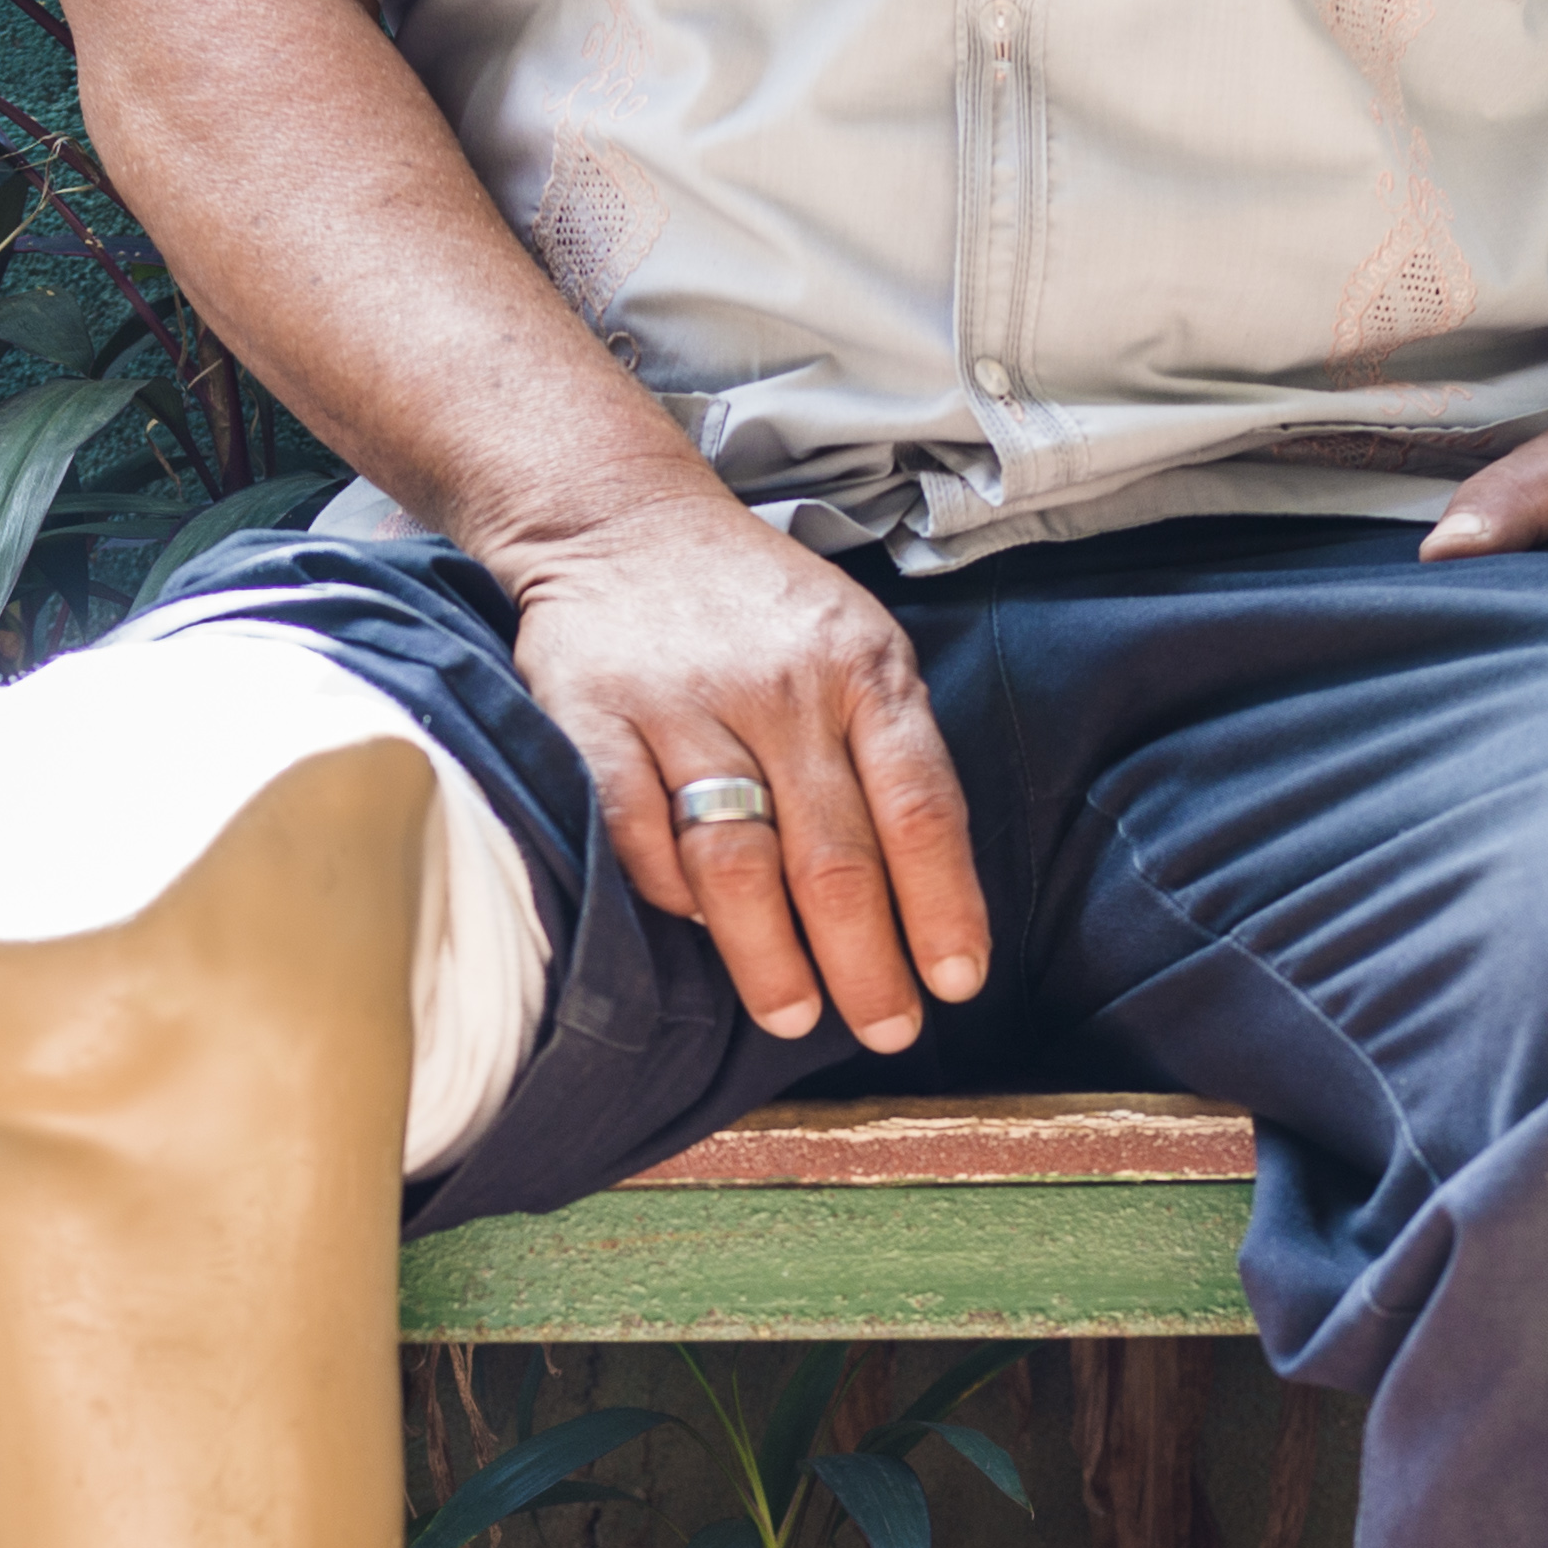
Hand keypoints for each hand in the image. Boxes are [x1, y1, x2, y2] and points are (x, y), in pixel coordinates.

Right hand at [486, 490, 990, 1052]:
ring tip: (797, 1016)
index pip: (920, 809)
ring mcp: (682, 704)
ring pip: (736, 863)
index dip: (943, 908)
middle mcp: (780, 686)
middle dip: (866, 962)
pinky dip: (671, 900)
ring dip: (770, 959)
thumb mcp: (856, 644)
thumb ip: (889, 752)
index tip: (955, 983)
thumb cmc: (757, 606)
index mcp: (864, 667)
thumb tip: (918, 899)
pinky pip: (637, 839)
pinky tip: (700, 936)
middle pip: (834, 857)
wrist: (621, 520)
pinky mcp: (593, 720)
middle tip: (886, 1027)